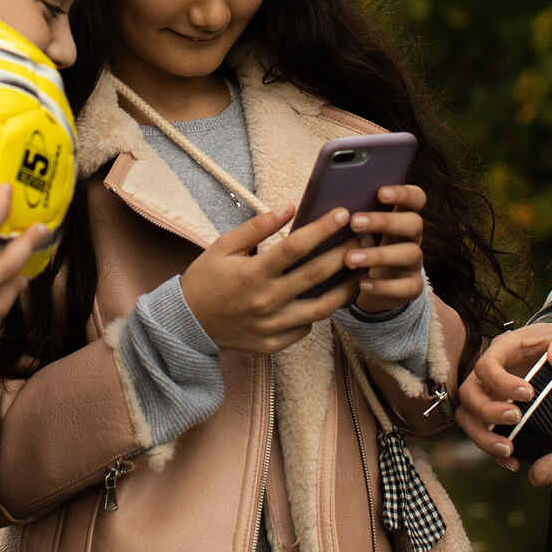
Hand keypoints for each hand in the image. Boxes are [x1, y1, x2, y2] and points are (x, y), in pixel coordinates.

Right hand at [180, 205, 360, 352]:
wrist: (188, 324)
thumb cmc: (206, 279)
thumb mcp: (224, 246)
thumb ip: (258, 227)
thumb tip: (289, 207)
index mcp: (252, 273)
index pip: (296, 247)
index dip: (322, 229)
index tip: (343, 213)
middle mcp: (266, 301)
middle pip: (316, 275)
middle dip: (344, 253)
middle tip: (364, 238)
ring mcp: (272, 326)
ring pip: (321, 309)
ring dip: (345, 288)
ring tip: (360, 270)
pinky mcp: (274, 344)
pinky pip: (306, 328)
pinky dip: (319, 312)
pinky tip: (329, 296)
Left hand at [345, 183, 424, 313]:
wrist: (362, 285)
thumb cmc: (353, 245)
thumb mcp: (352, 229)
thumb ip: (348, 215)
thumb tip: (328, 205)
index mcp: (400, 214)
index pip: (415, 197)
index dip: (403, 193)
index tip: (380, 192)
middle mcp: (412, 236)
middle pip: (414, 222)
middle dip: (385, 221)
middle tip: (354, 222)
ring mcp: (415, 262)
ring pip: (411, 253)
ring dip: (380, 255)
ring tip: (350, 259)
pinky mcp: (413, 286)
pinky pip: (408, 287)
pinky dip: (385, 286)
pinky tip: (363, 283)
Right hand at [455, 322, 551, 470]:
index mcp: (500, 351)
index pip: (486, 365)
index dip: (501, 381)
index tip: (529, 393)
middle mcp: (486, 374)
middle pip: (469, 394)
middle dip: (488, 410)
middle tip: (516, 418)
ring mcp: (486, 395)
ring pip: (467, 417)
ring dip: (483, 437)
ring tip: (508, 450)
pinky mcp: (492, 414)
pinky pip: (481, 434)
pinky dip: (492, 452)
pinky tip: (513, 463)